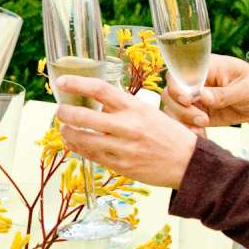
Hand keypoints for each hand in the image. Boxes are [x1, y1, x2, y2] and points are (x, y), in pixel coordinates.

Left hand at [52, 76, 199, 188]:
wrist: (188, 163)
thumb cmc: (169, 134)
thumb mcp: (149, 112)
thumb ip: (123, 107)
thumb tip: (97, 102)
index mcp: (135, 107)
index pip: (101, 90)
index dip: (78, 84)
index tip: (62, 82)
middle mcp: (128, 126)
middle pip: (85, 116)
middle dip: (66, 113)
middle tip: (60, 110)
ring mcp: (123, 148)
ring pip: (84, 139)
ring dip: (68, 133)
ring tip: (65, 128)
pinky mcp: (121, 166)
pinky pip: (92, 156)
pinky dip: (78, 148)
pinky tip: (74, 143)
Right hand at [166, 53, 248, 128]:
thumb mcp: (246, 89)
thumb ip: (224, 94)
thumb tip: (203, 96)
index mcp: (204, 67)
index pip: (178, 74)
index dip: (177, 88)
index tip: (188, 101)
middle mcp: (194, 82)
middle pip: (171, 94)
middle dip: (182, 109)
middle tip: (203, 119)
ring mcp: (194, 99)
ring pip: (173, 110)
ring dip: (184, 121)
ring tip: (202, 128)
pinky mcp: (197, 114)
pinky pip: (184, 123)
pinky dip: (189, 130)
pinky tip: (202, 135)